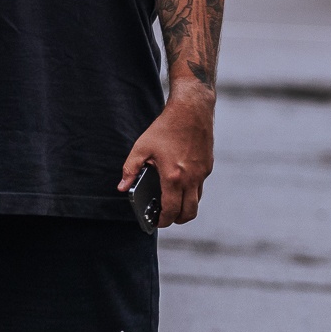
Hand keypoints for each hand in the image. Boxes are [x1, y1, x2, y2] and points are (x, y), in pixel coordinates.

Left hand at [119, 90, 213, 225]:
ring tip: (173, 201)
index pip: (171, 211)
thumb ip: (130, 169)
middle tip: (166, 217)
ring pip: (197, 201)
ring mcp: (202, 173)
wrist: (192, 109)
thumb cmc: (166, 127)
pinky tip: (180, 181)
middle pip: (189, 213)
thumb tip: (122, 187)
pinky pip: (200, 186)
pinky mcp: (208, 165)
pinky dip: (191, 191)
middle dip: (176, 220)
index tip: (156, 222)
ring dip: (185, 206)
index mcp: (173, 177)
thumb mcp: (142, 147)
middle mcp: (191, 178)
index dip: (163, 221)